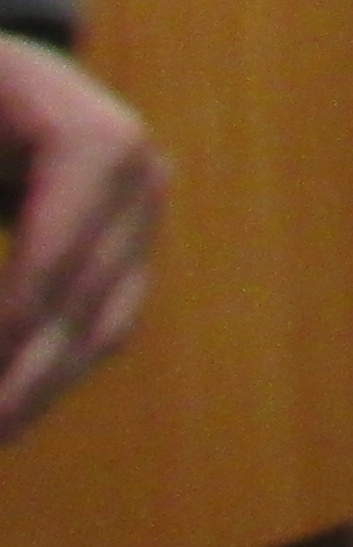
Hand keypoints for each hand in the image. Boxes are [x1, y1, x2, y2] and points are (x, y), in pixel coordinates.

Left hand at [0, 34, 162, 442]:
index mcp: (93, 137)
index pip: (50, 257)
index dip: (9, 327)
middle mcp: (139, 173)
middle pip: (86, 301)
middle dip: (21, 380)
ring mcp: (145, 205)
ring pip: (105, 324)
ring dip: (39, 391)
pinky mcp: (132, 235)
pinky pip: (102, 319)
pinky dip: (55, 369)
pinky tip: (10, 409)